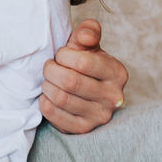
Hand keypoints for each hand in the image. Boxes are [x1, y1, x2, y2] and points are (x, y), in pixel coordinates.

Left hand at [40, 19, 127, 133]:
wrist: (83, 91)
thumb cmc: (84, 63)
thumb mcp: (88, 45)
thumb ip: (88, 32)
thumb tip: (85, 37)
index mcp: (117, 73)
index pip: (83, 62)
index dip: (63, 55)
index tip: (60, 54)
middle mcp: (113, 97)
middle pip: (70, 81)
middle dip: (51, 70)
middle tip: (49, 67)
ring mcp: (99, 116)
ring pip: (61, 98)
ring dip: (47, 85)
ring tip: (49, 80)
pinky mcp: (83, 129)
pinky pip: (54, 115)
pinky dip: (45, 102)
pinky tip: (48, 96)